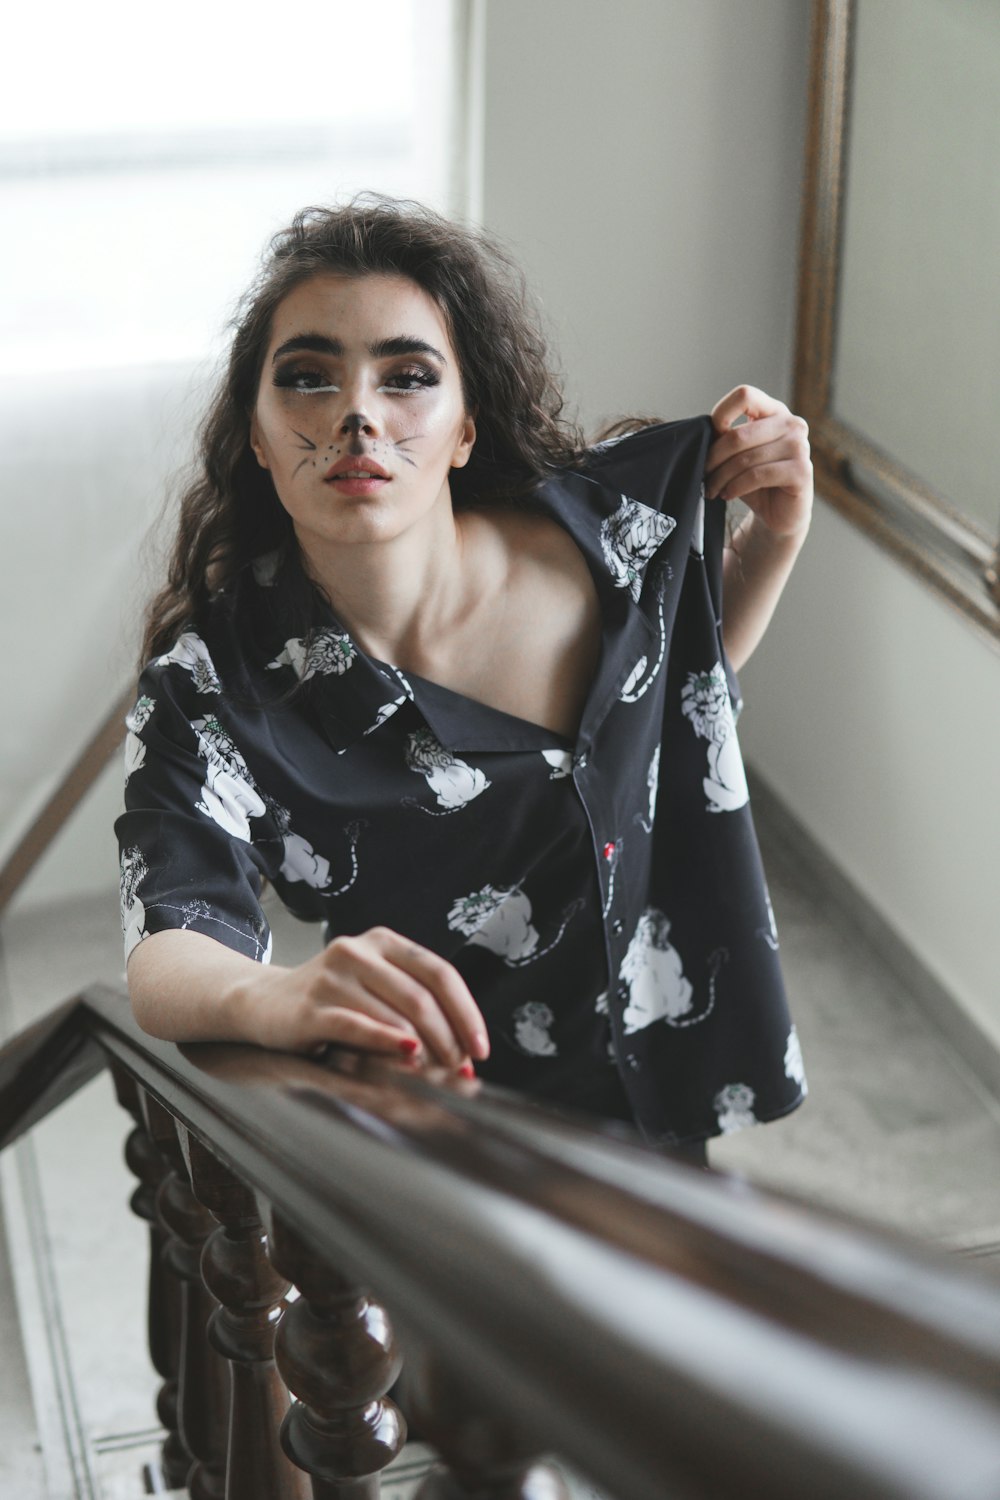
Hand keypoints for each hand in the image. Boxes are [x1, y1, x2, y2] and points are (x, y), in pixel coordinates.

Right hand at [244, 926, 490, 1070]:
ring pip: (394, 1015)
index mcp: (383, 942)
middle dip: (449, 1040)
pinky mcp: (311, 1008)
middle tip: (458, 1072)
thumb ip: (414, 1003)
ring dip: (424, 1052)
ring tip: (436, 1077)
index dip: (466, 1013)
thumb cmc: (331, 1001)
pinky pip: (357, 1026)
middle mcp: (359, 951)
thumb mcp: (374, 987)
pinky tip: (407, 1056)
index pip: (440, 974)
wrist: (263, 1003)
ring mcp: (333, 977)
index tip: (480, 1049)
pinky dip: (387, 1043)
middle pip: (421, 997)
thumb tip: (464, 1049)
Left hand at [705, 385, 812, 539]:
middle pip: (739, 434)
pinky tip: (727, 494)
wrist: (777, 514)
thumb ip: (725, 438)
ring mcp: (800, 446)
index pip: (744, 395)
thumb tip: (701, 431)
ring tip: (712, 489)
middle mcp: (792, 424)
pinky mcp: (801, 471)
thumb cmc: (754, 481)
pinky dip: (736, 487)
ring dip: (721, 477)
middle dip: (714, 458)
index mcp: (774, 411)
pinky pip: (757, 475)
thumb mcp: (736, 454)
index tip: (710, 438)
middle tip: (703, 474)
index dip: (720, 414)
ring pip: (746, 459)